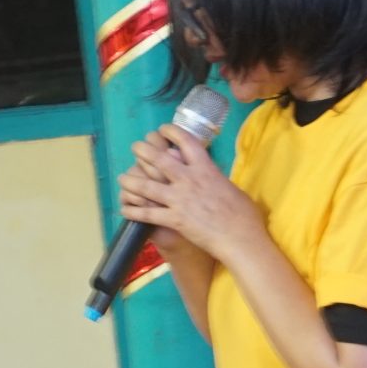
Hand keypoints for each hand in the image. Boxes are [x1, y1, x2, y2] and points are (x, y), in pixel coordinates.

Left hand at [118, 125, 261, 261]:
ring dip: (131, 181)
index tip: (162, 130)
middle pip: (159, 159)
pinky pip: (148, 214)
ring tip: (122, 177)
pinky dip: (133, 211)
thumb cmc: (244, 215)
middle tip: (136, 147)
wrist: (239, 237)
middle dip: (144, 150)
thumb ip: (216, 178)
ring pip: (147, 186)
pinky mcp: (174, 220)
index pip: (186, 142)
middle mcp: (189, 180)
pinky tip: (124, 209)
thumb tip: (214, 175)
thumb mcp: (231, 187)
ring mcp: (179, 200)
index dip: (171, 132)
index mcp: (206, 169)